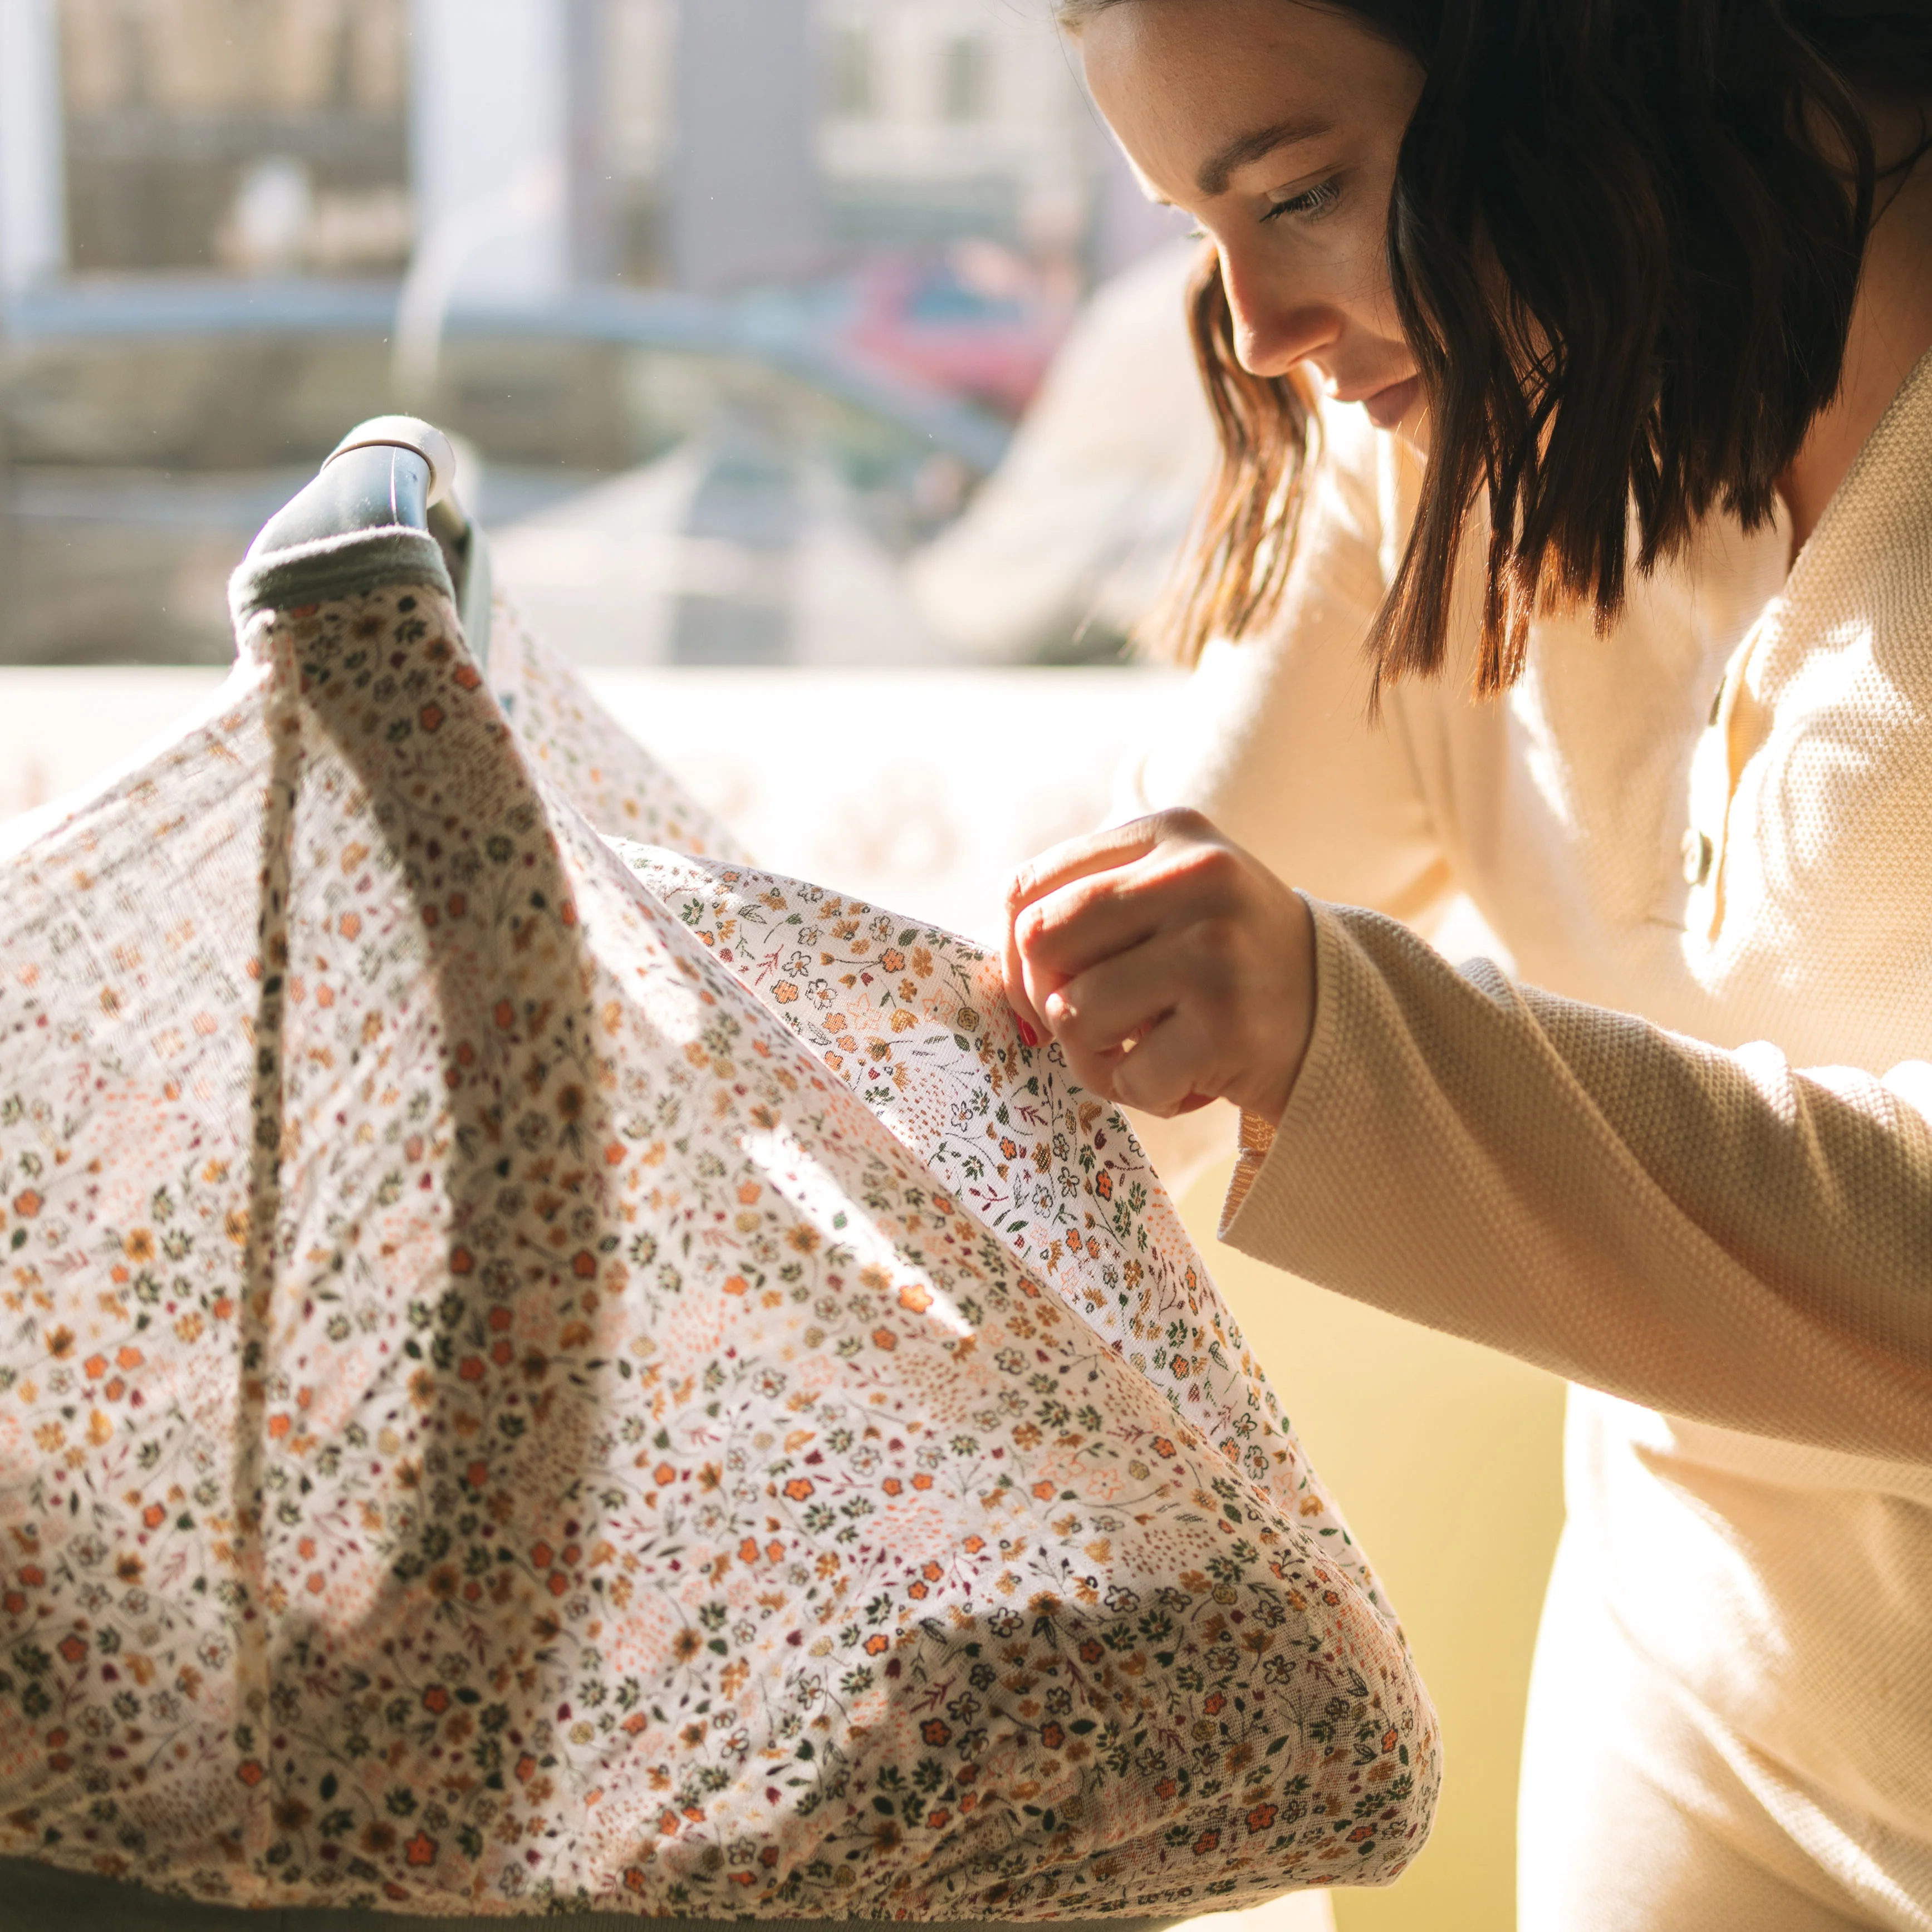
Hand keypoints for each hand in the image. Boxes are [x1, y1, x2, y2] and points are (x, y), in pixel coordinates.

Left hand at [1003, 809, 1316, 1122]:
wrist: (1343, 1013)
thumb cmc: (1229, 959)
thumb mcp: (1169, 895)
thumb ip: (1088, 903)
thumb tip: (1003, 959)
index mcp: (1167, 832)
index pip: (1028, 886)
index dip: (1015, 950)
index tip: (1044, 983)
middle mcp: (1194, 876)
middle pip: (1039, 941)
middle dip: (1043, 1000)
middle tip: (1087, 1025)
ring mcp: (1214, 950)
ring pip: (1072, 1014)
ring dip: (1093, 1056)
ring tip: (1145, 1051)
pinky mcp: (1228, 1025)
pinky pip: (1127, 1075)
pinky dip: (1144, 1092)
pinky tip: (1188, 1077)